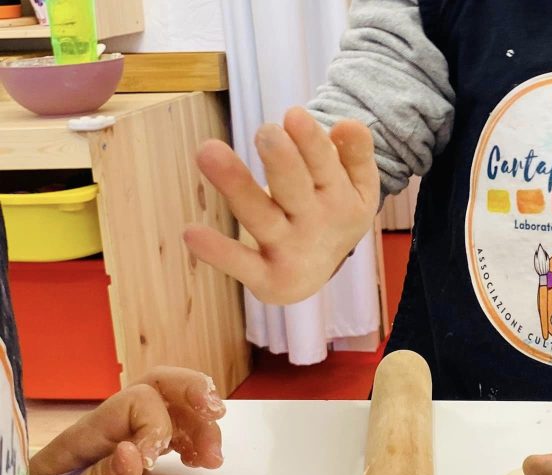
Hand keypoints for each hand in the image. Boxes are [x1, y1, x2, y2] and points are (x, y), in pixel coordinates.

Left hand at [24, 367, 226, 474]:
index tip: (154, 463)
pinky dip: (197, 440)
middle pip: (158, 384)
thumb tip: (134, 454)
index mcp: (90, 432)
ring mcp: (127, 436)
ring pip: (174, 408)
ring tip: (214, 457)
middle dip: (192, 390)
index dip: (156, 426)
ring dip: (202, 425)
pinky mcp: (137, 453)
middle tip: (216, 412)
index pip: (136, 402)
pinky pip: (175, 432)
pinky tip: (202, 461)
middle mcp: (112, 426)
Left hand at [185, 107, 379, 304]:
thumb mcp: (358, 183)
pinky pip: (241, 263)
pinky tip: (191, 233)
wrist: (322, 269)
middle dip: (282, 162)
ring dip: (237, 188)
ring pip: (262, 219)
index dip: (311, 144)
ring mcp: (289, 251)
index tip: (294, 116)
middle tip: (266, 133)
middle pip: (295, 190)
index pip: (325, 166)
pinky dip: (219, 253)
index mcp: (339, 197)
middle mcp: (315, 225)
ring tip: (208, 151)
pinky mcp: (265, 278)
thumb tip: (347, 124)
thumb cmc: (333, 212)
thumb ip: (355, 152)